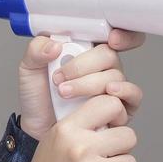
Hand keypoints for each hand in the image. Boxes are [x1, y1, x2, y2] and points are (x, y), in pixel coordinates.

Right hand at [12, 94, 137, 161]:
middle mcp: (80, 149)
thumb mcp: (55, 138)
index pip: (110, 104)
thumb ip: (82, 124)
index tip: (112, 126)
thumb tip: (116, 115)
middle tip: (102, 158)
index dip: (116, 115)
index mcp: (67, 130)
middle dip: (120, 147)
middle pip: (129, 136)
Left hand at [17, 28, 146, 141]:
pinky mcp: (118, 107)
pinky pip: (133, 96)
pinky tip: (108, 93)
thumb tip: (55, 44)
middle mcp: (102, 66)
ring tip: (64, 93)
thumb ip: (36, 50)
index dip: (120, 33)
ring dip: (89, 84)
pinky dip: (124, 92)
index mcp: (85, 50)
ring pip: (116, 76)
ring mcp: (111, 86)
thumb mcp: (29, 69)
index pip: (112, 33)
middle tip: (60, 78)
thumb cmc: (38, 97)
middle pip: (110, 55)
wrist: (37, 128)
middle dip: (84, 66)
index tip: (111, 38)